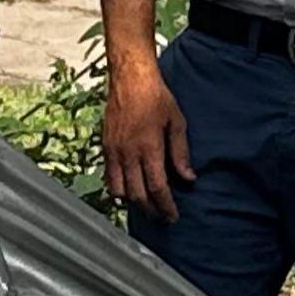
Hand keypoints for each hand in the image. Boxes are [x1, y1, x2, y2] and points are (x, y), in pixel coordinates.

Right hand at [102, 53, 192, 221]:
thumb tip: (188, 178)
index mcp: (149, 148)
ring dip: (133, 203)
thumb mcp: (177, 122)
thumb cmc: (156, 97)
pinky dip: (118, 190)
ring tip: (147, 206)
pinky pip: (109, 177)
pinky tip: (129, 191)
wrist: (130, 78)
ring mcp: (114, 151)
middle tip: (162, 217)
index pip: (157, 188)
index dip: (165, 206)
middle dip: (151, 210)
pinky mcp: (105, 147)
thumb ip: (181, 153)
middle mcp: (128, 153)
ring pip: (119, 191)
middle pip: (137, 195)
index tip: (173, 216)